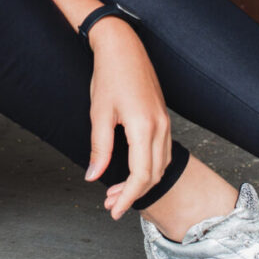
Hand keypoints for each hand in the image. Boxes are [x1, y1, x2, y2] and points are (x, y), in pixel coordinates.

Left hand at [83, 19, 170, 221]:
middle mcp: (160, 127)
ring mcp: (165, 122)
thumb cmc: (109, 76)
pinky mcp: (163, 118)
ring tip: (117, 192)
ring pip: (161, 165)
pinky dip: (149, 168)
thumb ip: (99, 149)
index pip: (141, 175)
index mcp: (144, 126)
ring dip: (142, 183)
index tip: (113, 211)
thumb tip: (93, 176)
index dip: (128, 198)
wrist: (123, 47)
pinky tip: (132, 172)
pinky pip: (162, 152)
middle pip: (154, 174)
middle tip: (110, 205)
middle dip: (134, 195)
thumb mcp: (98, 114)